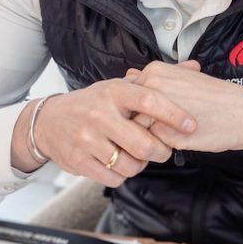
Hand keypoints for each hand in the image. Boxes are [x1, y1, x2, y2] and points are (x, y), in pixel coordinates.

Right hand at [11, 79, 195, 184]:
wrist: (48, 121)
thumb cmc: (92, 104)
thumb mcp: (118, 87)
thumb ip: (156, 81)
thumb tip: (194, 66)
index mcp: (113, 92)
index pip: (149, 100)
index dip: (174, 114)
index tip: (192, 125)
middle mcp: (99, 114)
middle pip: (143, 144)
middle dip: (160, 152)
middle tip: (163, 150)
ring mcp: (87, 139)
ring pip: (130, 165)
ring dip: (140, 165)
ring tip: (137, 156)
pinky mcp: (78, 160)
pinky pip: (113, 177)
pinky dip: (121, 175)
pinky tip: (118, 164)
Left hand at [128, 60, 242, 177]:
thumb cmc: (216, 101)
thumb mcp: (181, 82)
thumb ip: (152, 82)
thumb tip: (126, 76)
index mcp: (154, 70)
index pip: (128, 98)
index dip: (144, 112)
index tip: (167, 114)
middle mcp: (151, 85)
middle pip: (128, 114)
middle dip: (143, 124)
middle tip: (174, 125)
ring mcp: (155, 107)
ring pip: (137, 130)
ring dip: (152, 137)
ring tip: (180, 131)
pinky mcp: (164, 130)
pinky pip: (151, 145)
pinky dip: (163, 147)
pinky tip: (184, 139)